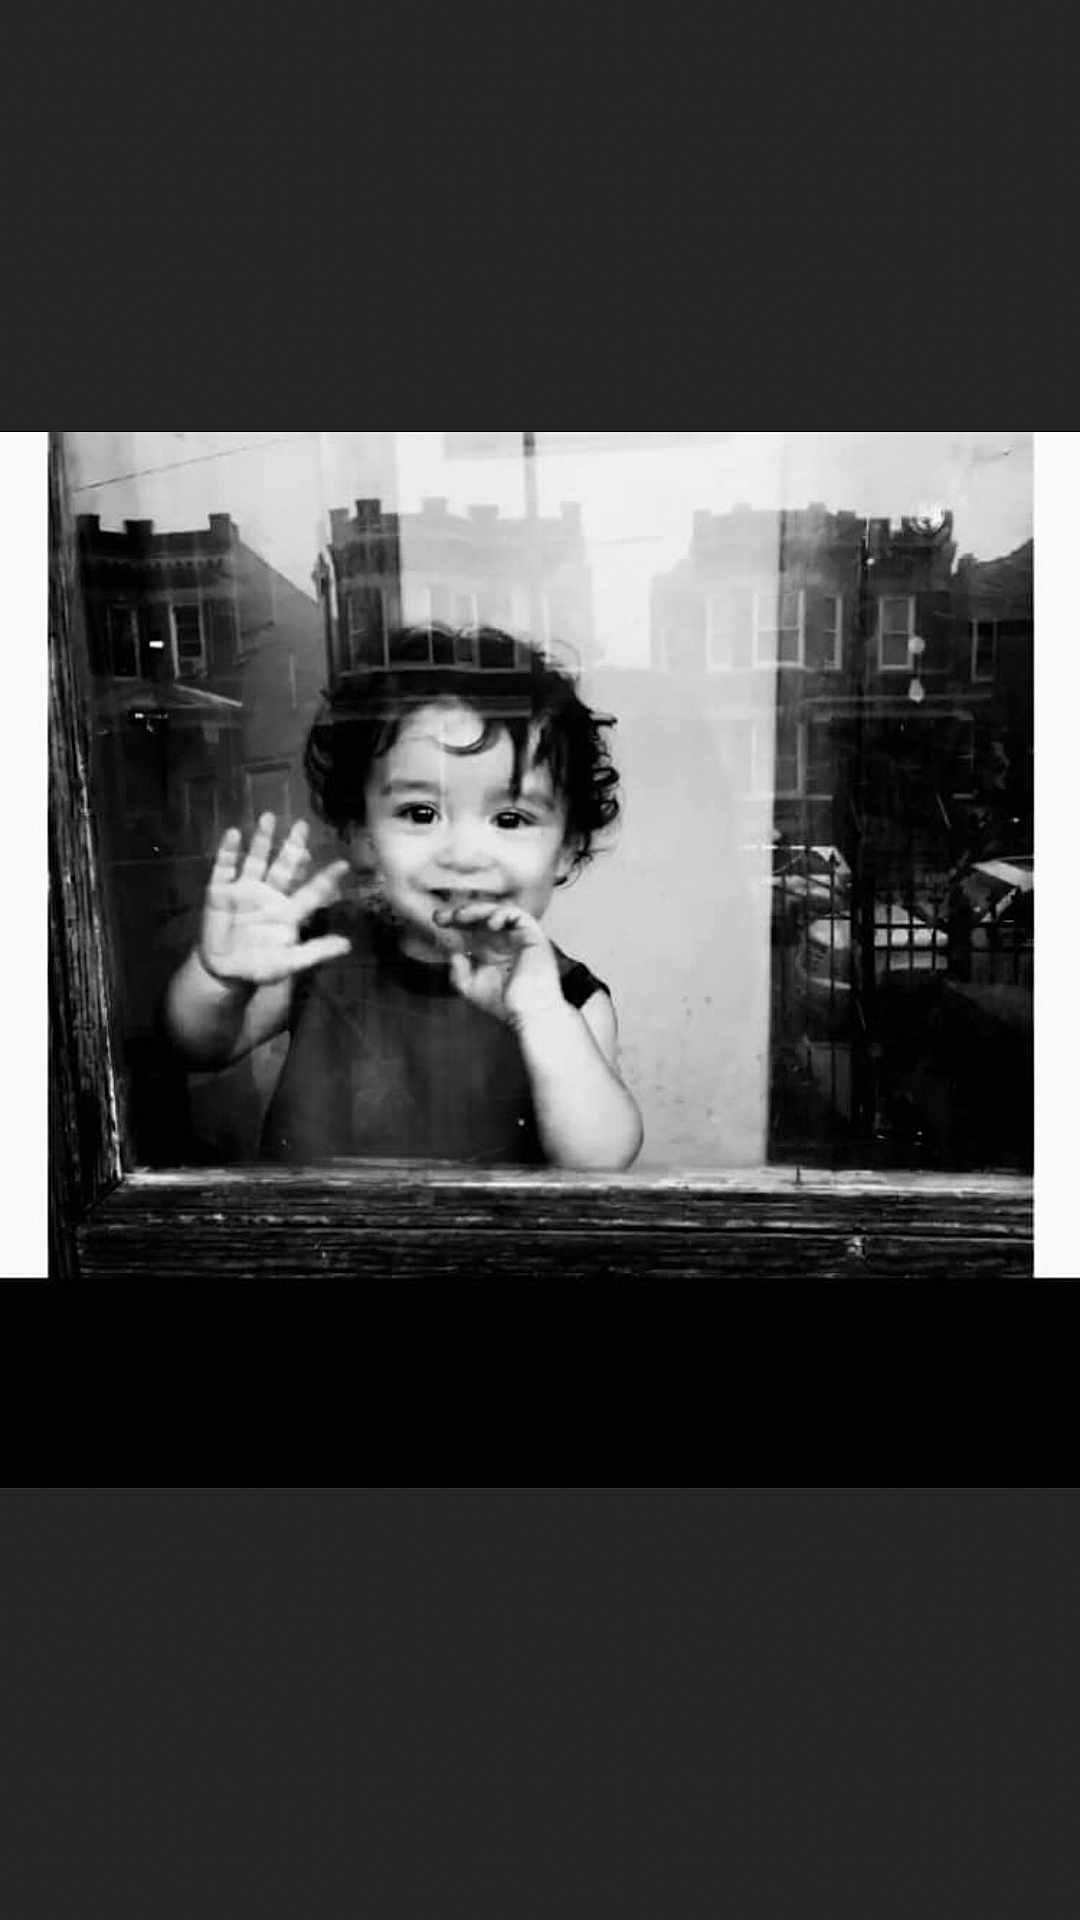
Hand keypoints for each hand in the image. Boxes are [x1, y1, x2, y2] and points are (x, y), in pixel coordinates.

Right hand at [199, 813, 351, 986]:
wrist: (224, 972)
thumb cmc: (259, 966)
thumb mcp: (289, 963)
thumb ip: (315, 952)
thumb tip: (347, 945)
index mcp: (289, 910)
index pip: (311, 891)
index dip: (326, 878)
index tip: (342, 864)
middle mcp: (270, 894)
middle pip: (284, 866)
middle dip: (292, 846)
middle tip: (302, 826)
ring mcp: (245, 889)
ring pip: (257, 859)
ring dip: (263, 839)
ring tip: (269, 818)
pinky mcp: (220, 891)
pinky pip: (225, 867)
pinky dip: (228, 851)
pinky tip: (234, 834)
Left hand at [433, 901, 565, 1024]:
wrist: (528, 1013)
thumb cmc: (506, 1004)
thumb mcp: (471, 987)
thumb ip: (458, 972)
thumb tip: (452, 953)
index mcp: (489, 951)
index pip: (470, 930)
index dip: (453, 923)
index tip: (437, 921)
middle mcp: (502, 941)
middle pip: (480, 918)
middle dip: (461, 913)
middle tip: (444, 916)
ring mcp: (517, 937)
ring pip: (497, 911)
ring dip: (478, 910)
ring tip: (462, 916)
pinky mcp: (532, 935)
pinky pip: (518, 915)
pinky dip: (503, 913)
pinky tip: (490, 923)